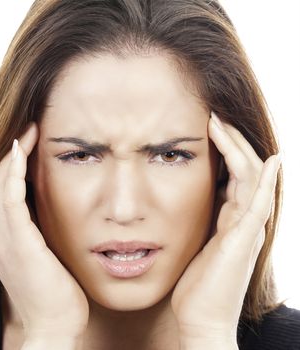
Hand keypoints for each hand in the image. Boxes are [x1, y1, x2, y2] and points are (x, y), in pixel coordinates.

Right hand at [0, 122, 88, 342]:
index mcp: (4, 237)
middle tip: (27, 130)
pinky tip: (23, 152)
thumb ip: (39, 231)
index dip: (9, 163)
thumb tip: (50, 209)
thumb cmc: (55, 290)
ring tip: (27, 132)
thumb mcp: (44, 254)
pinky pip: (9, 199)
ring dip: (11, 155)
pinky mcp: (17, 243)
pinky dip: (13, 172)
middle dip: (8, 153)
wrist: (53, 324)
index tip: (28, 142)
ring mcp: (4, 239)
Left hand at [171, 112, 280, 345]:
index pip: (233, 176)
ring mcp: (248, 228)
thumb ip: (199, 225)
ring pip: (251, 178)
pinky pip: (258, 201)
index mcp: (230, 220)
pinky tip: (269, 159)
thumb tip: (186, 207)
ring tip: (221, 123)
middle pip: (245, 170)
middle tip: (215, 116)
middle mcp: (244, 220)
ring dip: (238, 148)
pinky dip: (263, 178)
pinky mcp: (245, 238)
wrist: (201, 318)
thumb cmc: (195, 284)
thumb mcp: (195, 245)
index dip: (224, 151)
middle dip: (232, 141)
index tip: (208, 129)